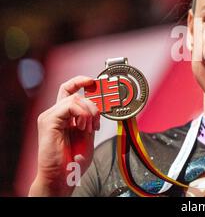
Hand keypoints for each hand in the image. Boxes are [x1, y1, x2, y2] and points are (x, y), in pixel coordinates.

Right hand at [29, 76, 99, 195]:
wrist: (62, 177)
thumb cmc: (73, 160)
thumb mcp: (88, 134)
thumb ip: (91, 118)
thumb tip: (99, 106)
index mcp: (64, 116)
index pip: (69, 90)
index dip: (81, 81)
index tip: (94, 82)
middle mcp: (55, 113)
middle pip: (75, 92)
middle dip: (92, 104)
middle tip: (96, 122)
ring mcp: (50, 116)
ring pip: (75, 98)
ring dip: (89, 113)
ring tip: (89, 129)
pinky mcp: (49, 121)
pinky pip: (70, 106)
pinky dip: (82, 114)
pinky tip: (83, 127)